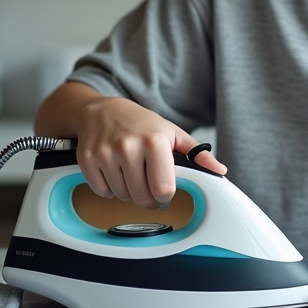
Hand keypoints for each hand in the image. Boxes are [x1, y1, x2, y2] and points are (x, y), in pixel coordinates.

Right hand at [73, 93, 225, 209]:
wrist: (103, 110)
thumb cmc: (141, 124)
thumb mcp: (173, 134)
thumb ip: (197, 155)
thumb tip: (220, 171)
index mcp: (155, 141)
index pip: (163, 189)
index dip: (165, 194)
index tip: (163, 187)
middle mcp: (128, 146)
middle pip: (141, 197)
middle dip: (147, 196)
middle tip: (146, 181)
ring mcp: (105, 153)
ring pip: (122, 196)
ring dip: (127, 191)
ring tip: (130, 172)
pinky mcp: (87, 159)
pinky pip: (102, 192)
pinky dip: (108, 188)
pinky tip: (114, 171)